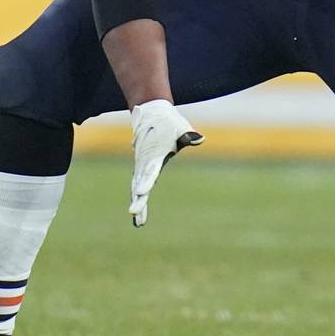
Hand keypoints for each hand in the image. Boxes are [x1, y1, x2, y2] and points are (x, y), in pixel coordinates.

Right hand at [128, 99, 202, 226]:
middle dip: (138, 198)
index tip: (141, 192)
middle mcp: (145, 161)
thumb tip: (200, 138)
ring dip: (138, 203)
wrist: (151, 113)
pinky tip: (139, 216)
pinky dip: (138, 199)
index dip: (145, 181)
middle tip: (133, 212)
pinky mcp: (142, 167)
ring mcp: (142, 165)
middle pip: (140, 182)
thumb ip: (188, 135)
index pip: (150, 170)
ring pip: (137, 187)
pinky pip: (138, 186)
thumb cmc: (169, 122)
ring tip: (139, 222)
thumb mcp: (180, 127)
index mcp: (155, 153)